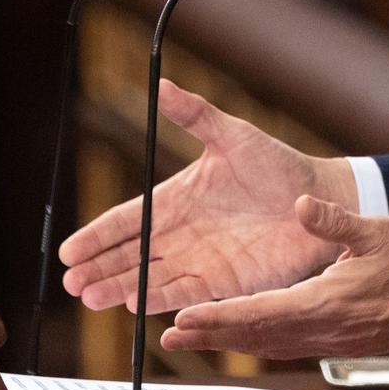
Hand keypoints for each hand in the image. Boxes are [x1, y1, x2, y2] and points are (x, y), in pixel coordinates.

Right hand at [60, 80, 355, 313]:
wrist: (319, 199)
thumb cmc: (279, 165)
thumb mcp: (234, 135)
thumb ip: (196, 115)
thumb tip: (162, 85)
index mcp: (177, 199)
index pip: (127, 221)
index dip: (97, 236)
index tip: (69, 251)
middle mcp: (182, 234)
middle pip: (130, 256)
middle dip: (99, 268)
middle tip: (71, 283)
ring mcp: (200, 260)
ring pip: (149, 278)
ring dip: (120, 287)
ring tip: (92, 297)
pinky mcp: (224, 282)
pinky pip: (186, 293)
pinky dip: (161, 299)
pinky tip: (137, 304)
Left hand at [163, 198, 388, 359]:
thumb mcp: (378, 232)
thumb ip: (335, 222)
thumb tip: (300, 206)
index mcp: (326, 303)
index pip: (259, 313)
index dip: (218, 317)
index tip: (184, 319)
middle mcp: (323, 331)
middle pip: (255, 337)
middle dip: (210, 337)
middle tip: (170, 337)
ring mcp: (332, 341)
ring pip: (269, 344)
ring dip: (231, 342)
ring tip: (196, 338)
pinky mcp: (342, 342)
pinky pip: (290, 345)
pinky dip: (261, 341)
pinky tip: (250, 334)